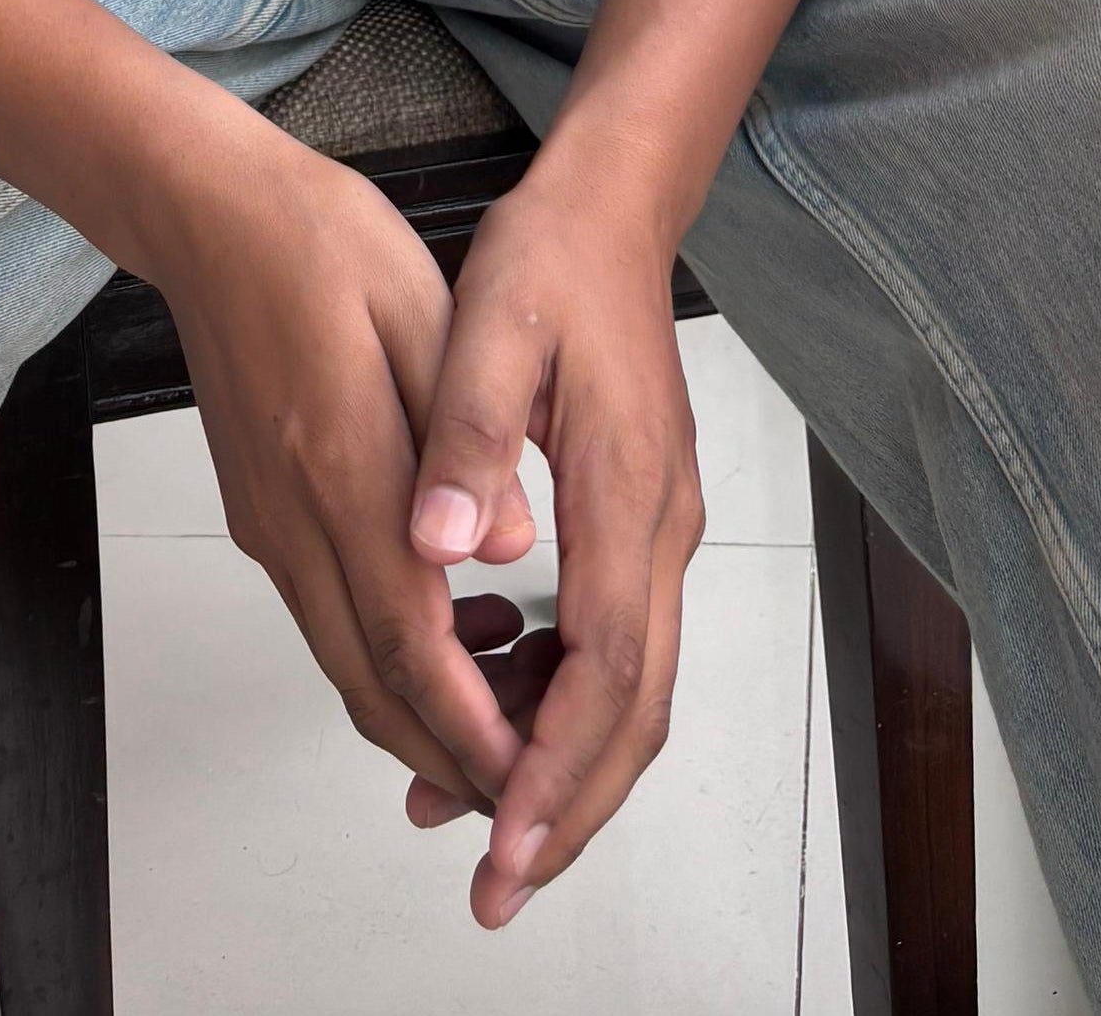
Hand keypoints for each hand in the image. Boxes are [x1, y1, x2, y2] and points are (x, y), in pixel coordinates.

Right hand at [149, 135, 528, 816]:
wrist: (209, 215)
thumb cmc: (318, 242)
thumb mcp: (421, 311)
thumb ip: (466, 433)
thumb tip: (509, 547)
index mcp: (341, 467)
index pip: (410, 639)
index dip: (470, 723)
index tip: (528, 774)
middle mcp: (293, 519)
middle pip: (371, 684)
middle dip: (452, 753)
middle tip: (531, 782)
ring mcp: (268, 525)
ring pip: (347, 661)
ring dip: (424, 708)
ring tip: (515, 704)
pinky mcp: (261, 516)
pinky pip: (329, 616)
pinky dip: (391, 652)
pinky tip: (460, 620)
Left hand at [402, 153, 705, 926]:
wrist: (612, 209)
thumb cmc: (553, 261)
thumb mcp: (493, 328)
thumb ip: (467, 437)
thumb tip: (439, 545)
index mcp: (628, 491)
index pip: (607, 669)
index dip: (556, 770)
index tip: (504, 845)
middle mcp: (660, 527)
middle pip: (634, 711)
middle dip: (567, 810)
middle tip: (495, 890)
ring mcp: (658, 529)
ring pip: (628, 690)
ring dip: (558, 767)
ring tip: (467, 823)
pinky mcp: (636, 522)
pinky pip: (610, 645)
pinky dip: (557, 703)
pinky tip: (489, 712)